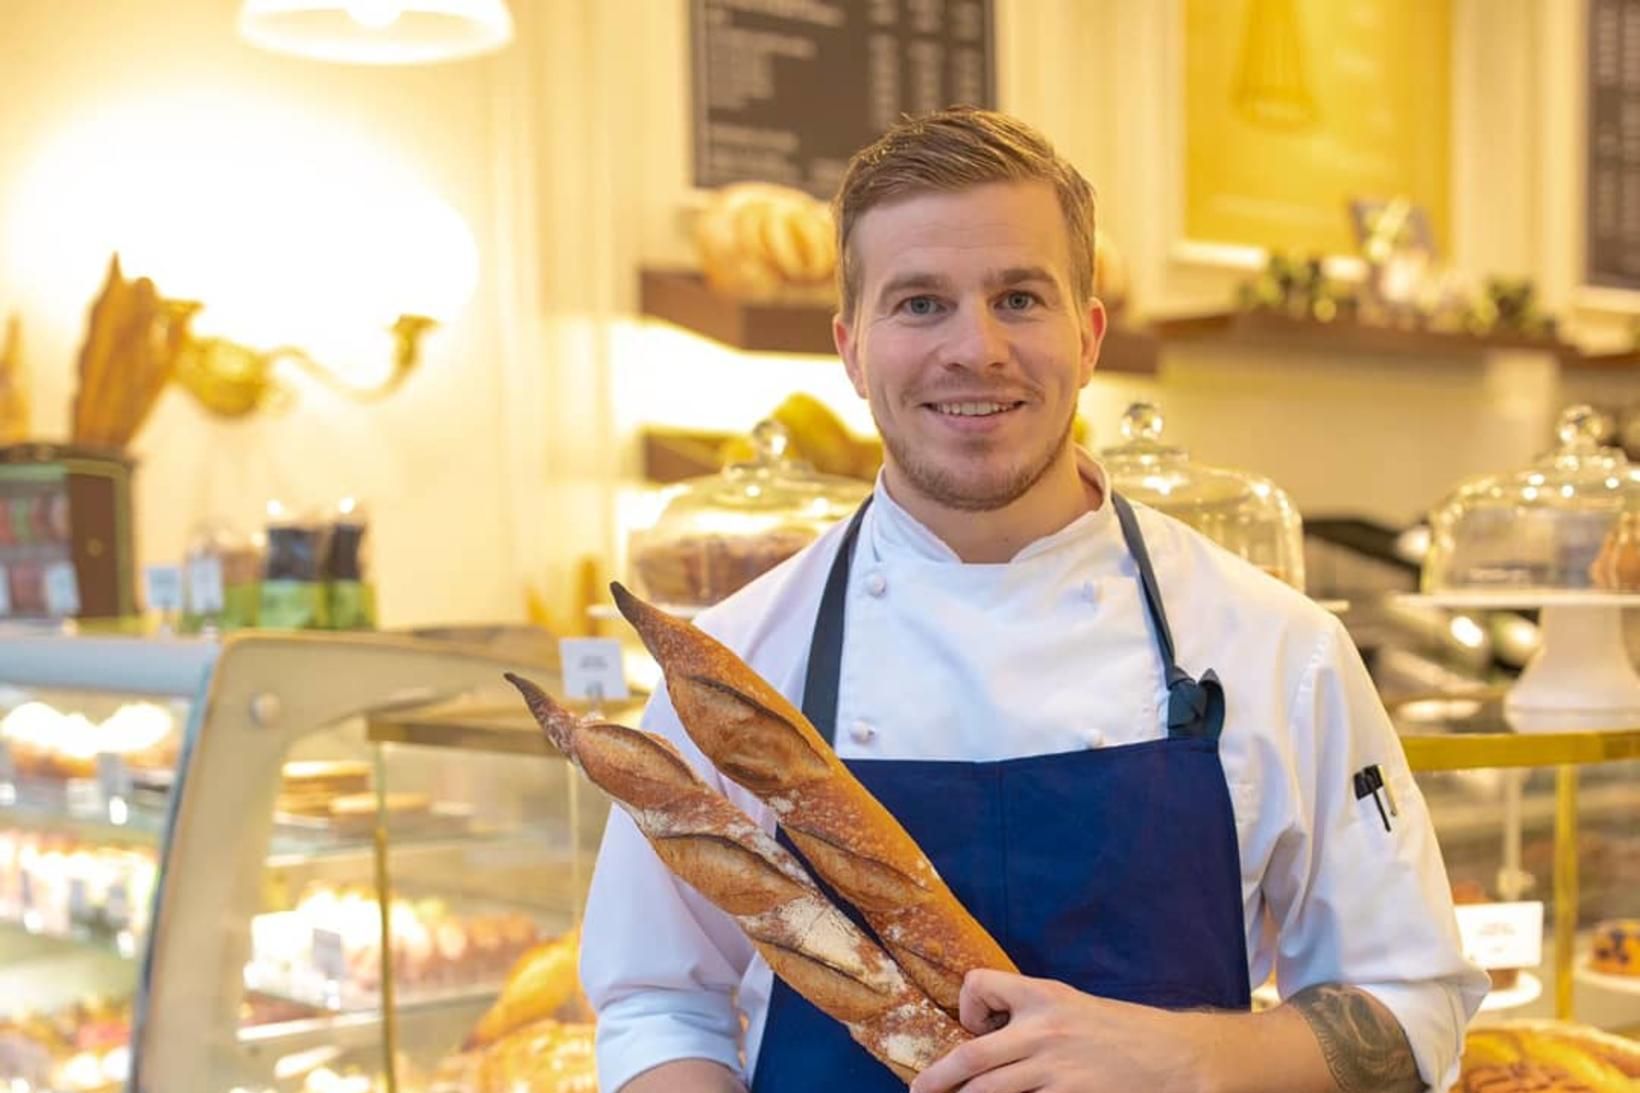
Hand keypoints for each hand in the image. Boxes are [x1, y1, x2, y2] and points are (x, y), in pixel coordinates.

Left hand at [908, 970, 1219, 1092]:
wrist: (1175, 1057)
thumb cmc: (1122, 1030)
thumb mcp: (1072, 1005)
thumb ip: (1032, 1014)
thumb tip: (989, 1033)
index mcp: (1042, 997)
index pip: (977, 985)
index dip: (967, 1005)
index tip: (976, 1026)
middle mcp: (1042, 1031)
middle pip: (970, 1057)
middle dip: (937, 1078)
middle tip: (919, 1091)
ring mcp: (1054, 1072)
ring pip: (989, 1092)